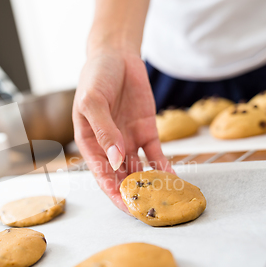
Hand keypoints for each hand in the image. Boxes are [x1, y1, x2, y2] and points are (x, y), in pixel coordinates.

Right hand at [72, 48, 172, 211]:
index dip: (115, 194)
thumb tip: (115, 160)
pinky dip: (164, 167)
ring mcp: (128, 141)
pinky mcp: (146, 132)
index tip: (129, 209)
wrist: (116, 54)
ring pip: (140, 170)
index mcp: (90, 144)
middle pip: (122, 178)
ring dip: (151, 185)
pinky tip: (175, 179)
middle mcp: (109, 147)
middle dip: (135, 196)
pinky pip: (156, 154)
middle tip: (152, 212)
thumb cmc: (95, 76)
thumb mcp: (93, 101)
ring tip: (166, 200)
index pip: (102, 176)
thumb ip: (104, 131)